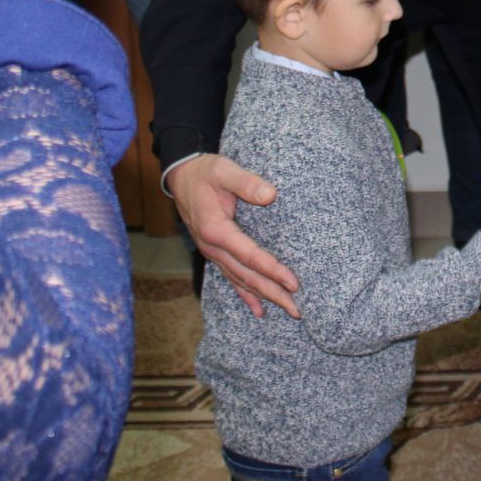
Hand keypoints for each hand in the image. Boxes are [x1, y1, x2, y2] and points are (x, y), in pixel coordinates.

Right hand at [168, 153, 299, 317]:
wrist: (182, 176)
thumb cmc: (205, 172)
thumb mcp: (224, 170)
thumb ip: (246, 182)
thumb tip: (271, 195)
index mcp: (216, 230)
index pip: (250, 256)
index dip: (272, 271)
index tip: (294, 283)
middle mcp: (213, 248)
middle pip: (247, 276)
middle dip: (274, 293)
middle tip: (297, 309)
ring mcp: (213, 253)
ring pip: (241, 281)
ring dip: (265, 296)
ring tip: (288, 310)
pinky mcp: (216, 253)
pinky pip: (232, 278)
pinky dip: (246, 295)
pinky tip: (259, 310)